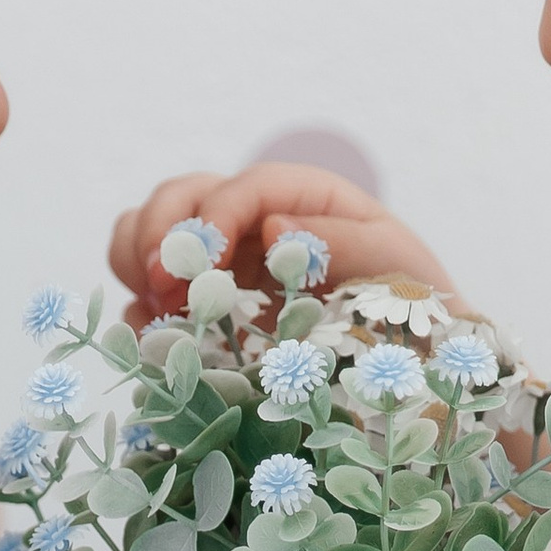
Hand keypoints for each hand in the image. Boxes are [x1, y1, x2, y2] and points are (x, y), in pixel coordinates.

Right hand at [107, 161, 463, 326]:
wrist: (412, 361)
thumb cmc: (410, 306)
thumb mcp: (392, 267)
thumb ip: (336, 243)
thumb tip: (271, 226)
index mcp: (301, 200)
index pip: (242, 189)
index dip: (213, 218)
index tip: (201, 265)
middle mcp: (251, 222)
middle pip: (178, 197)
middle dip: (160, 236)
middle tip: (163, 289)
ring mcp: (220, 264)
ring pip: (148, 231)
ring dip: (138, 261)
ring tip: (158, 309)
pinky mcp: (202, 307)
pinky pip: (145, 292)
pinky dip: (138, 308)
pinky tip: (159, 336)